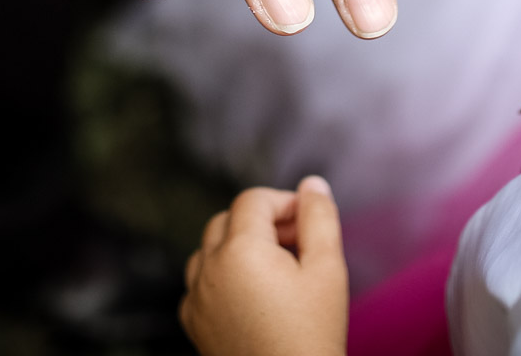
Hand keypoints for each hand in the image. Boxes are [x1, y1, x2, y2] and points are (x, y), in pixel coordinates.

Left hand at [181, 178, 348, 355]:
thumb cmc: (312, 336)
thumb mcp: (327, 270)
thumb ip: (319, 218)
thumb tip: (312, 184)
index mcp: (239, 250)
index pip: (253, 200)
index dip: (285, 202)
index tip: (311, 222)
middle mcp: (207, 269)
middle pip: (228, 220)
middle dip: (262, 223)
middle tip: (299, 245)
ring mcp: (195, 298)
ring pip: (210, 249)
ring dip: (239, 247)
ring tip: (279, 271)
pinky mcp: (193, 324)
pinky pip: (201, 283)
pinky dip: (223, 277)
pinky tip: (255, 298)